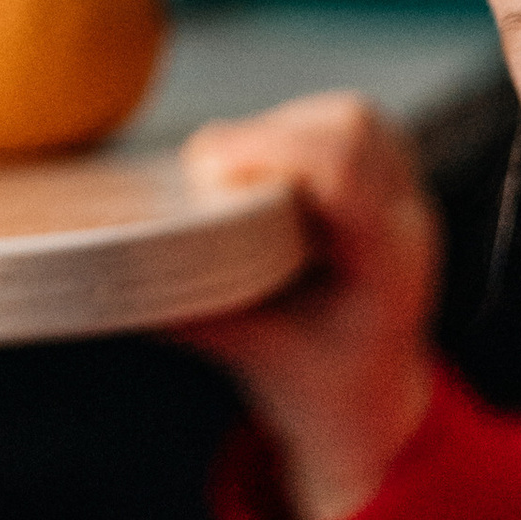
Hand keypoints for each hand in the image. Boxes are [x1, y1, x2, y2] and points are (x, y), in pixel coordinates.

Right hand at [180, 93, 441, 519]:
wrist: (371, 402)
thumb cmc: (315, 385)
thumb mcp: (249, 357)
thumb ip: (190, 313)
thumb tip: (111, 277)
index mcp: (387, 269)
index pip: (342, 170)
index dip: (268, 150)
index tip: (204, 170)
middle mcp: (409, 223)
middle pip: (351, 127)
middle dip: (271, 136)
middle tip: (212, 175)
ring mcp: (408, 198)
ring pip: (355, 117)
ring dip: (286, 128)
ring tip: (240, 173)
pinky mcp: (393, 183)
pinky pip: (353, 125)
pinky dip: (301, 131)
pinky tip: (267, 170)